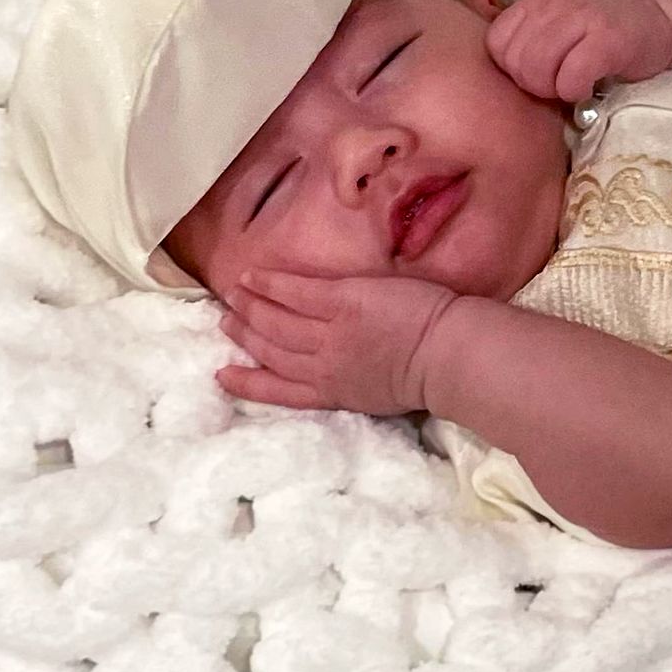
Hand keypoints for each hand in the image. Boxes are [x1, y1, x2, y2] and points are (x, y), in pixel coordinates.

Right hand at [215, 268, 458, 415]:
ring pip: (274, 322)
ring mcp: (329, 334)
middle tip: (225, 322)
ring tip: (232, 296)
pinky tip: (252, 275)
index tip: (223, 375)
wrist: (448, 357)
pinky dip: (269, 284)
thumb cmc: (429, 376)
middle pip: (271, 351)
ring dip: (249, 307)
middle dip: (244, 336)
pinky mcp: (341, 302)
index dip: (247, 383)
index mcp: (333, 393)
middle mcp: (323, 366)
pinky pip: (294, 292)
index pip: (279, 391)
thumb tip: (341, 371)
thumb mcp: (379, 395)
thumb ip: (352, 382)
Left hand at [484, 0, 671, 101]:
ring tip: (570, 85)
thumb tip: (507, 71)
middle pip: (514, 61)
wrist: (658, 8)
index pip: (495, 43)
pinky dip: (574, 92)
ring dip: (551, 89)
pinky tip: (588, 86)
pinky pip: (570, 79)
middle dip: (531, 83)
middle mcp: (555, 4)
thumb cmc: (605, 22)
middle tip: (556, 84)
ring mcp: (582, 19)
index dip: (511, 67)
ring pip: (536, 69)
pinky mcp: (608, 41)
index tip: (538, 72)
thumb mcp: (559, 16)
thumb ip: (531, 33)